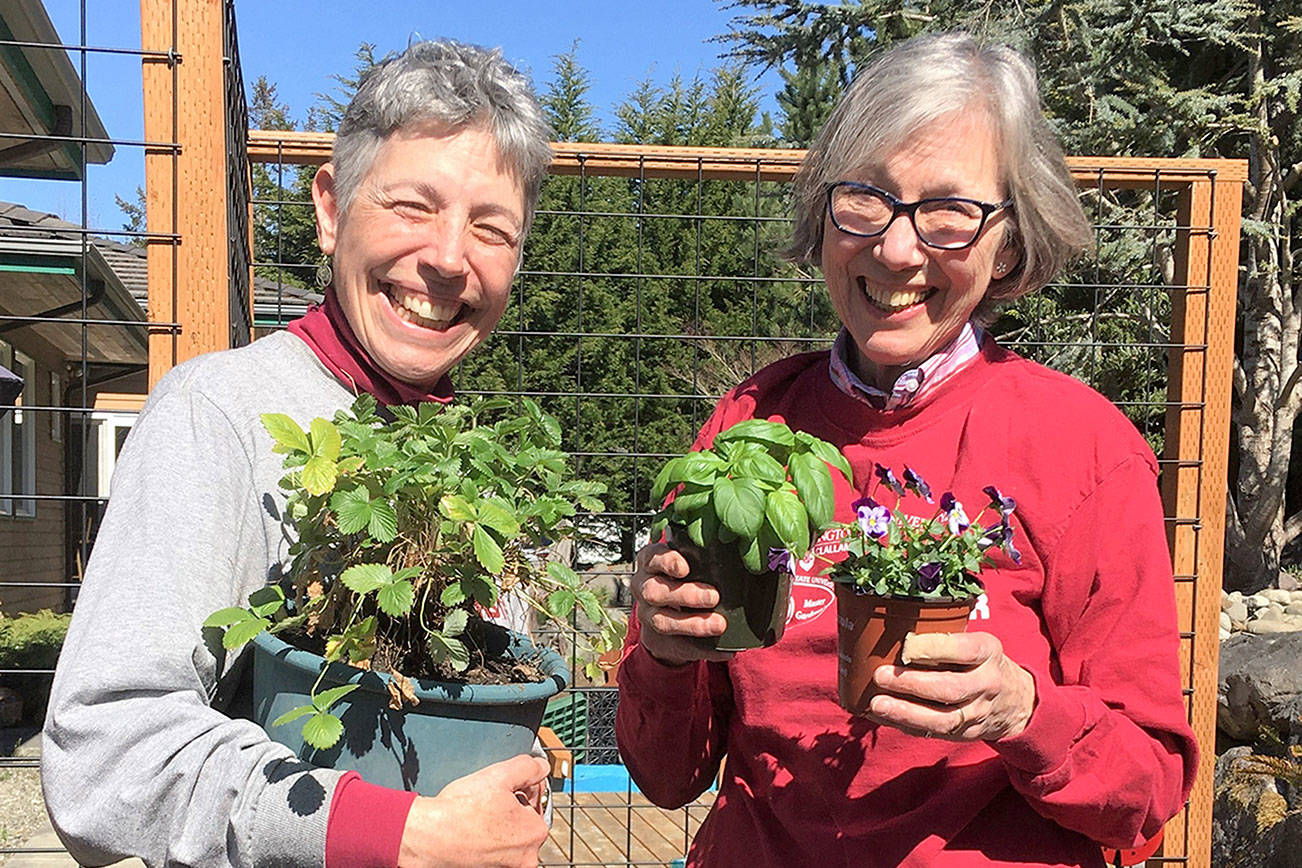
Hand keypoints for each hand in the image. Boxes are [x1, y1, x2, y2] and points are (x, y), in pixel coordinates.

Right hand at [398, 755, 549, 867]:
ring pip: (507, 839)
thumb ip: (528, 767)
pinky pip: (492, 852)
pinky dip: (484, 841)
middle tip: (487, 801)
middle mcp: (525, 858)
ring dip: (497, 826)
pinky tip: (470, 830)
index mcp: (534, 833)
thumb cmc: (460, 811)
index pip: (536, 803)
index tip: (503, 788)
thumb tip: (540, 767)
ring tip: (476, 816)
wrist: (427, 837)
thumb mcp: (500, 775)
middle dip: (509, 810)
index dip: (519, 790)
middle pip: (523, 824)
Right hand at [631, 542, 734, 665]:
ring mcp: (648, 616)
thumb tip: (744, 555)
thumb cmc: (684, 577)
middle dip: (684, 595)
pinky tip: (725, 650)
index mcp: (650, 564)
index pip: (652, 558)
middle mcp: (644, 588)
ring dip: (692, 624)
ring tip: (719, 625)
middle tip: (714, 596)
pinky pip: (679, 647)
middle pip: (654, 592)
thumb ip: (703, 558)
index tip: (685, 568)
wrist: (666, 614)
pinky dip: (703, 649)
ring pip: (662, 622)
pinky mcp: (658, 641)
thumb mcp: (688, 562)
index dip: (667, 562)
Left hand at [864, 631, 1035, 740]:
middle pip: (950, 688)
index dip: (932, 648)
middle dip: (911, 683)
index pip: (963, 650)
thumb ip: (944, 638)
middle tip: (880, 675)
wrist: (1017, 700)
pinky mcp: (968, 733)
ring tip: (876, 704)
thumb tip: (893, 631)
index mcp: (988, 652)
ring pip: (943, 718)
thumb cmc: (980, 662)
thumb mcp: (975, 641)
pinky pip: (935, 733)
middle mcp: (987, 683)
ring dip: (906, 713)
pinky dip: (906, 725)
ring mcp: (979, 712)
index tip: (905, 645)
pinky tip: (882, 717)